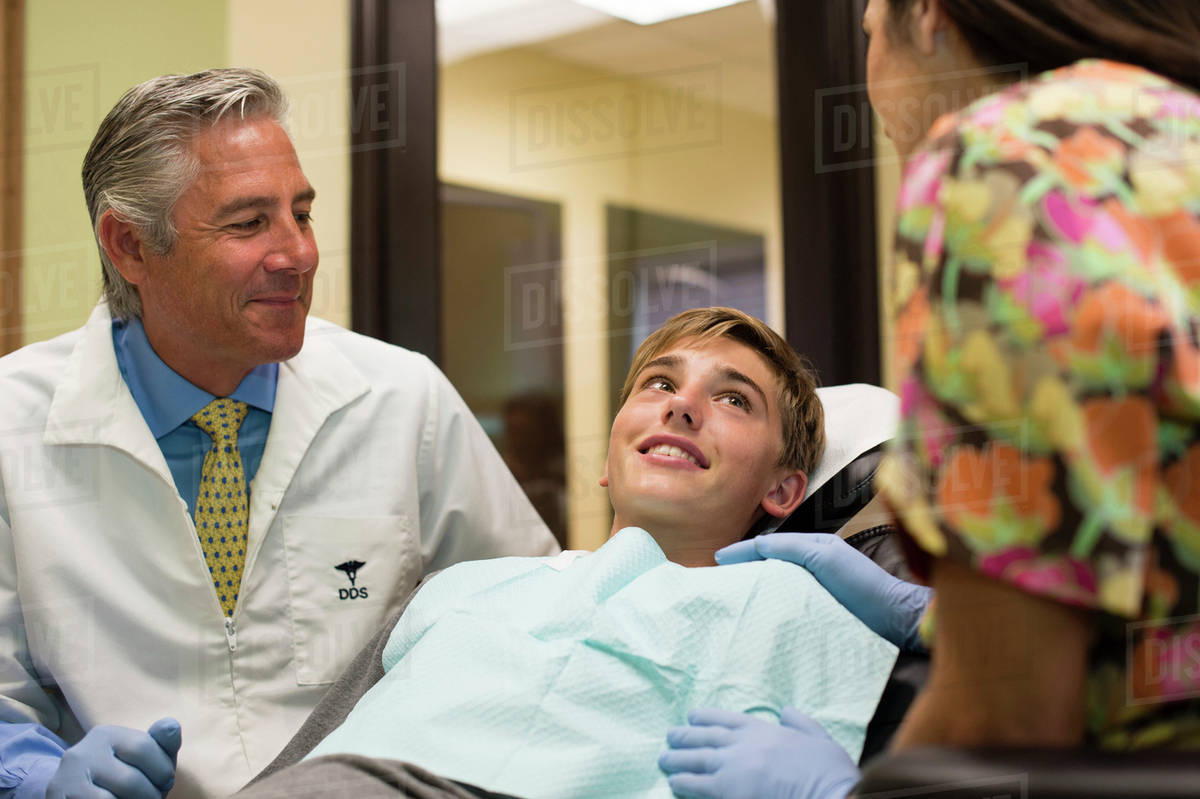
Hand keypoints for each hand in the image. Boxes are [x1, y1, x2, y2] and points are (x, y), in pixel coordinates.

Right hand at [46, 718, 180, 798]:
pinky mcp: (58, 797)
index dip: (163, 771)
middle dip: (150, 795)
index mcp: (106, 735)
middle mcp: (81, 752)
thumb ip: (162, 744)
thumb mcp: (146, 759)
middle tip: (152, 798)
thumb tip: (172, 726)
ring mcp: (66, 779)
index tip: (165, 782)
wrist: (77, 794)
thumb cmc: (123, 777)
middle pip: (130, 780)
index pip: (143, 748)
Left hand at [659, 707, 858, 798]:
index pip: (726, 719)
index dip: (706, 718)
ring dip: (678, 759)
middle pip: (706, 737)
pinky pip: (698, 785)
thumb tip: (786, 709)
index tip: (691, 717)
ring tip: (663, 759)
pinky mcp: (728, 790)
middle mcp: (744, 743)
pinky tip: (673, 782)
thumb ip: (801, 722)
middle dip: (685, 737)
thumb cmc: (828, 770)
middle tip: (669, 737)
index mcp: (764, 729)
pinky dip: (683, 782)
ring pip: (697, 759)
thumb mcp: (819, 737)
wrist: (827, 793)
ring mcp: (734, 766)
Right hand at [716, 533, 931, 650]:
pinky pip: (787, 604)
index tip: (717, 560)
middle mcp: (812, 566)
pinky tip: (758, 614)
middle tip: (718, 578)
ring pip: (776, 584)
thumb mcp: (824, 556)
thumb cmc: (861, 583)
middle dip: (744, 568)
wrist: (893, 617)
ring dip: (755, 588)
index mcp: (812, 546)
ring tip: (732, 597)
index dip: (742, 551)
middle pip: (770, 563)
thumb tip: (757, 546)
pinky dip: (769, 605)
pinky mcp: (818, 612)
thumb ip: (790, 547)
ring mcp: (815, 589)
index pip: (768, 545)